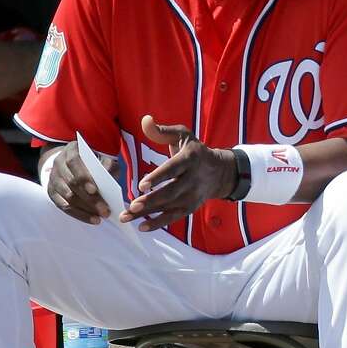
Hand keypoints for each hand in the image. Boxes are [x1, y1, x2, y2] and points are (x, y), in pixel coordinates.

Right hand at [46, 142, 121, 224]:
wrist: (74, 164)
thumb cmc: (95, 162)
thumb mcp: (104, 159)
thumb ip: (108, 165)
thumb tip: (109, 176)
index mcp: (71, 150)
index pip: (74, 162)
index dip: (83, 177)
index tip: (94, 190)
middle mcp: (58, 162)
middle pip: (71, 183)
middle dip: (89, 199)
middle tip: (105, 211)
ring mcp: (53, 178)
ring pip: (66, 197)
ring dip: (85, 209)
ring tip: (100, 217)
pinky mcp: (51, 192)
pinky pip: (63, 206)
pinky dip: (79, 214)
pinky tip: (92, 219)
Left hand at [121, 114, 236, 230]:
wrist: (220, 172)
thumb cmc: (194, 151)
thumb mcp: (183, 135)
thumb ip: (162, 131)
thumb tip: (145, 120)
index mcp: (190, 159)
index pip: (173, 169)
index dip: (158, 177)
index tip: (142, 185)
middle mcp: (193, 179)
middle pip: (170, 192)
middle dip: (151, 201)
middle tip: (132, 206)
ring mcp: (192, 196)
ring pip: (169, 207)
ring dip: (148, 214)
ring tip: (126, 217)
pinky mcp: (190, 207)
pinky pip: (173, 217)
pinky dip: (158, 223)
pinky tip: (142, 227)